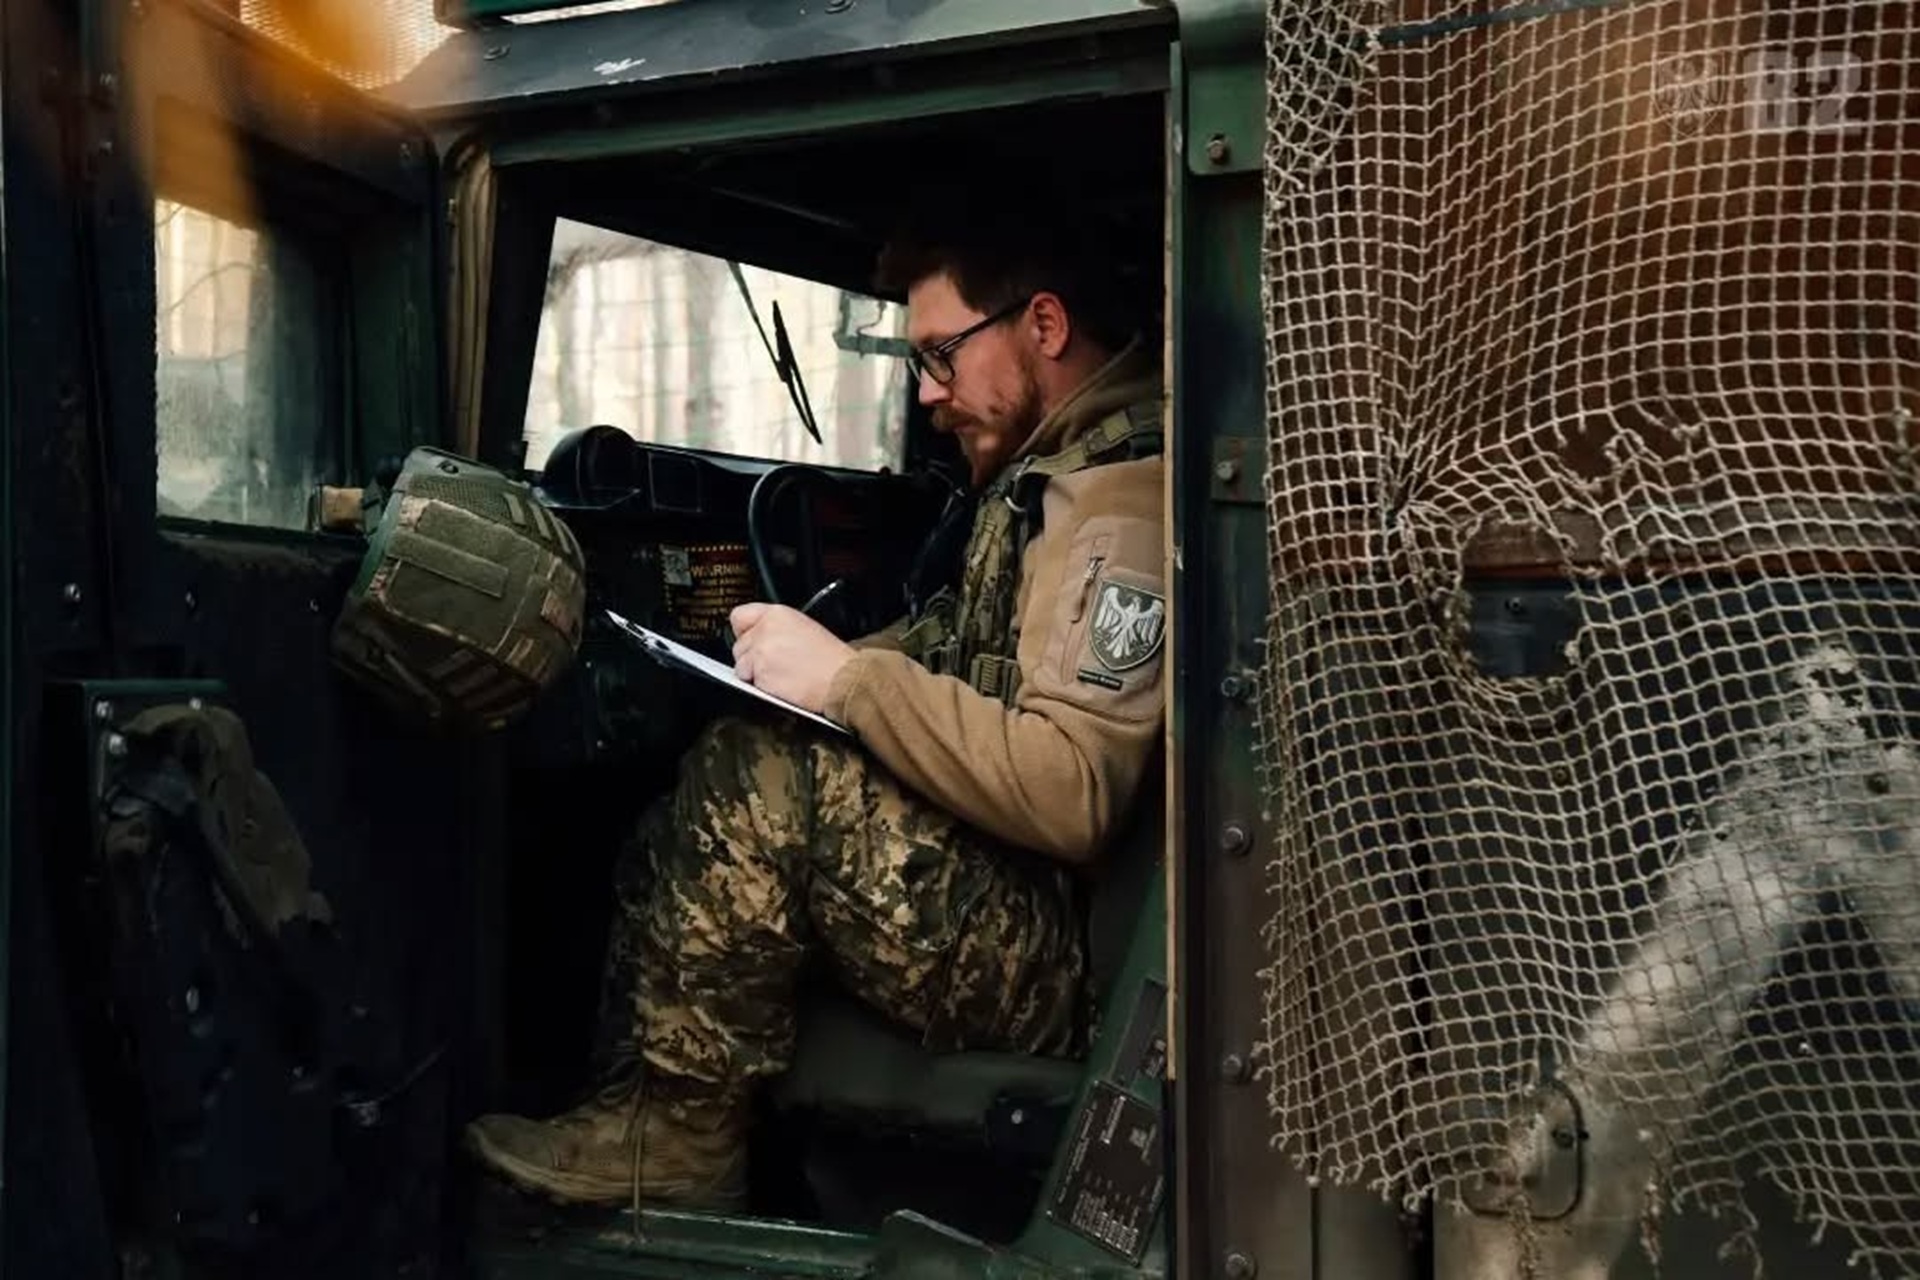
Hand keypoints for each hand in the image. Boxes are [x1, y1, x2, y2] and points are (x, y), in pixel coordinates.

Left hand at [729, 602, 854, 713]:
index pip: (739, 616)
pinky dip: (761, 687)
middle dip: (751, 657)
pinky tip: (781, 684)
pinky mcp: (760, 675)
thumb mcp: (804, 626)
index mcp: (776, 614)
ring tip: (780, 674)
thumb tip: (758, 635)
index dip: (744, 632)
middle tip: (774, 663)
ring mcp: (760, 653)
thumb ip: (775, 627)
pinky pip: (749, 683)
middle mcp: (764, 630)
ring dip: (754, 673)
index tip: (749, 640)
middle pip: (739, 645)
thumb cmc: (830, 658)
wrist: (840, 680)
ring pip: (741, 666)